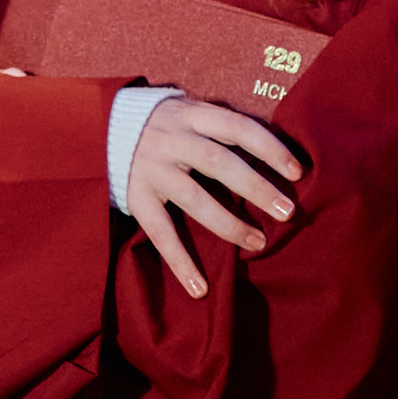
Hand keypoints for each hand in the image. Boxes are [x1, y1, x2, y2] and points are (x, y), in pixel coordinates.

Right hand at [118, 92, 305, 300]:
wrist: (100, 126)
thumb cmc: (159, 123)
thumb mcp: (187, 111)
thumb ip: (219, 125)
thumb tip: (272, 147)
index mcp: (189, 113)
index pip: (237, 126)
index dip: (270, 147)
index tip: (297, 171)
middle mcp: (170, 138)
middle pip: (220, 162)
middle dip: (257, 188)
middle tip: (288, 212)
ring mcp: (151, 168)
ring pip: (194, 198)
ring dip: (229, 224)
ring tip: (258, 242)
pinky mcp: (135, 196)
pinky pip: (160, 232)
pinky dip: (180, 260)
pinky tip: (200, 287)